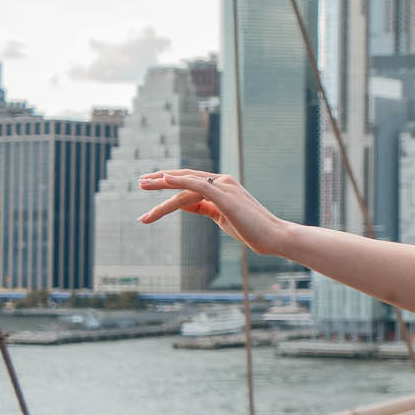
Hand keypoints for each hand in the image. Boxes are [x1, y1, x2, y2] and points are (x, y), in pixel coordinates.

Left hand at [137, 169, 290, 257]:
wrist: (275, 236)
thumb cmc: (252, 230)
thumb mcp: (222, 217)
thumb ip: (205, 208)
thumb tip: (185, 205)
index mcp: (224, 186)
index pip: (190, 181)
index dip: (169, 181)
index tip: (149, 184)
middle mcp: (224, 181)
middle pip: (184, 177)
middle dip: (159, 179)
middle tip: (139, 182)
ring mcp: (225, 187)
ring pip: (186, 183)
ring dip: (161, 185)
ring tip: (142, 186)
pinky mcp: (225, 196)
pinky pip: (197, 185)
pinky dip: (179, 181)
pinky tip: (163, 180)